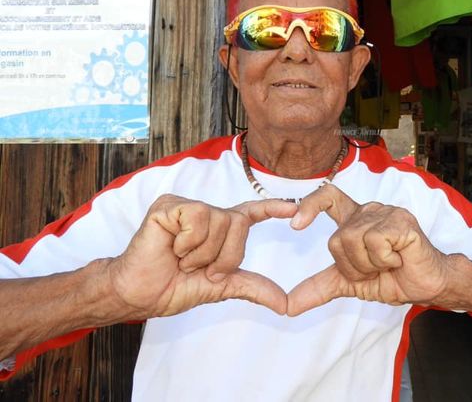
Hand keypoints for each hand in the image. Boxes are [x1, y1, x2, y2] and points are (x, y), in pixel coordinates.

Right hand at [108, 194, 297, 317]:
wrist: (139, 294)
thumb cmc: (174, 287)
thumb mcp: (220, 288)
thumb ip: (253, 288)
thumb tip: (286, 305)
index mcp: (220, 230)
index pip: (251, 214)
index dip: (272, 208)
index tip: (293, 208)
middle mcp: (208, 214)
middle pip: (239, 224)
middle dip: (223, 256)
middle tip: (197, 268)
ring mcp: (188, 207)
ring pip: (219, 221)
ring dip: (201, 252)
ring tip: (181, 258)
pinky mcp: (169, 205)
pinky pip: (196, 218)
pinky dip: (187, 242)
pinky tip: (171, 247)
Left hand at [286, 185, 450, 315]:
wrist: (427, 286)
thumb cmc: (392, 278)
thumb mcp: (349, 283)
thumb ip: (319, 288)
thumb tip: (288, 306)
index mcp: (355, 219)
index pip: (327, 197)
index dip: (309, 206)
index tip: (294, 225)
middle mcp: (368, 211)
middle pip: (337, 239)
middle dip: (353, 267)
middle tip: (375, 269)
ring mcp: (386, 212)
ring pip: (354, 240)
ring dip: (369, 265)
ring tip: (389, 263)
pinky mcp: (401, 220)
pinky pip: (375, 242)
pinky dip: (385, 260)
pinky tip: (399, 258)